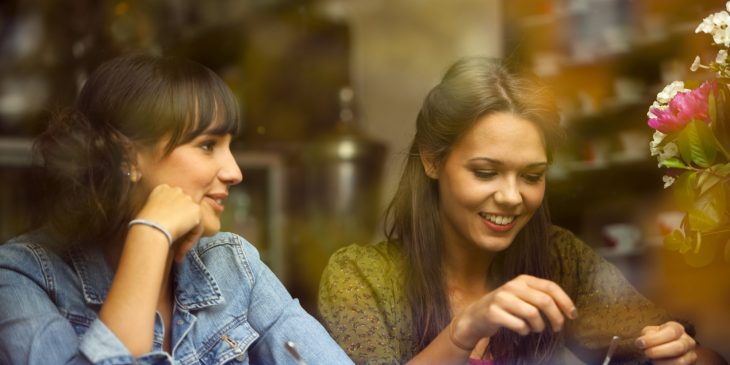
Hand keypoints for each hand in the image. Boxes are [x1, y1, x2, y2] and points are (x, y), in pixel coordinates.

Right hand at [134, 184, 202, 254]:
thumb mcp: (147, 214)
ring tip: (177, 253)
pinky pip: (197, 229)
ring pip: (191, 220)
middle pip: (183, 210)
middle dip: (180, 227)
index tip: (165, 232)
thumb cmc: (142, 225)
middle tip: (173, 244)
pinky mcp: (196, 210)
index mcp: (162, 189)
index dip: (171, 219)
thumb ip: (158, 214)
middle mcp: (176, 190)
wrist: (151, 228)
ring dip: (185, 237)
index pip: (173, 202)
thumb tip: (165, 225)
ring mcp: (187, 199)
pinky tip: (180, 253)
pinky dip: (190, 242)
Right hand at [451, 275, 576, 348]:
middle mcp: (512, 286)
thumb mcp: (522, 296)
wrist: (475, 316)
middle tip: (557, 328)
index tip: (573, 315)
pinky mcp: (493, 313)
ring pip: (533, 314)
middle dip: (556, 317)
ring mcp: (501, 298)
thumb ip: (540, 297)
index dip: (565, 301)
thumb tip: (568, 310)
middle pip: (544, 301)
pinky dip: (525, 331)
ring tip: (535, 328)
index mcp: (523, 280)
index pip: (550, 287)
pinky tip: (521, 330)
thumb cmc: (505, 307)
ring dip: (538, 326)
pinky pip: (520, 326)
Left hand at [637, 321, 696, 363]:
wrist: (665, 350)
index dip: (655, 338)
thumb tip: (642, 342)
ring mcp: (691, 355)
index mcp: (677, 329)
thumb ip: (647, 335)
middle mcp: (688, 341)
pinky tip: (659, 364)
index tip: (640, 343)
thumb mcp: (650, 333)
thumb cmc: (656, 339)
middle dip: (659, 351)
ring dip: (663, 362)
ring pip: (681, 361)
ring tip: (653, 360)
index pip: (671, 332)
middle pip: (679, 347)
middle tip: (646, 353)